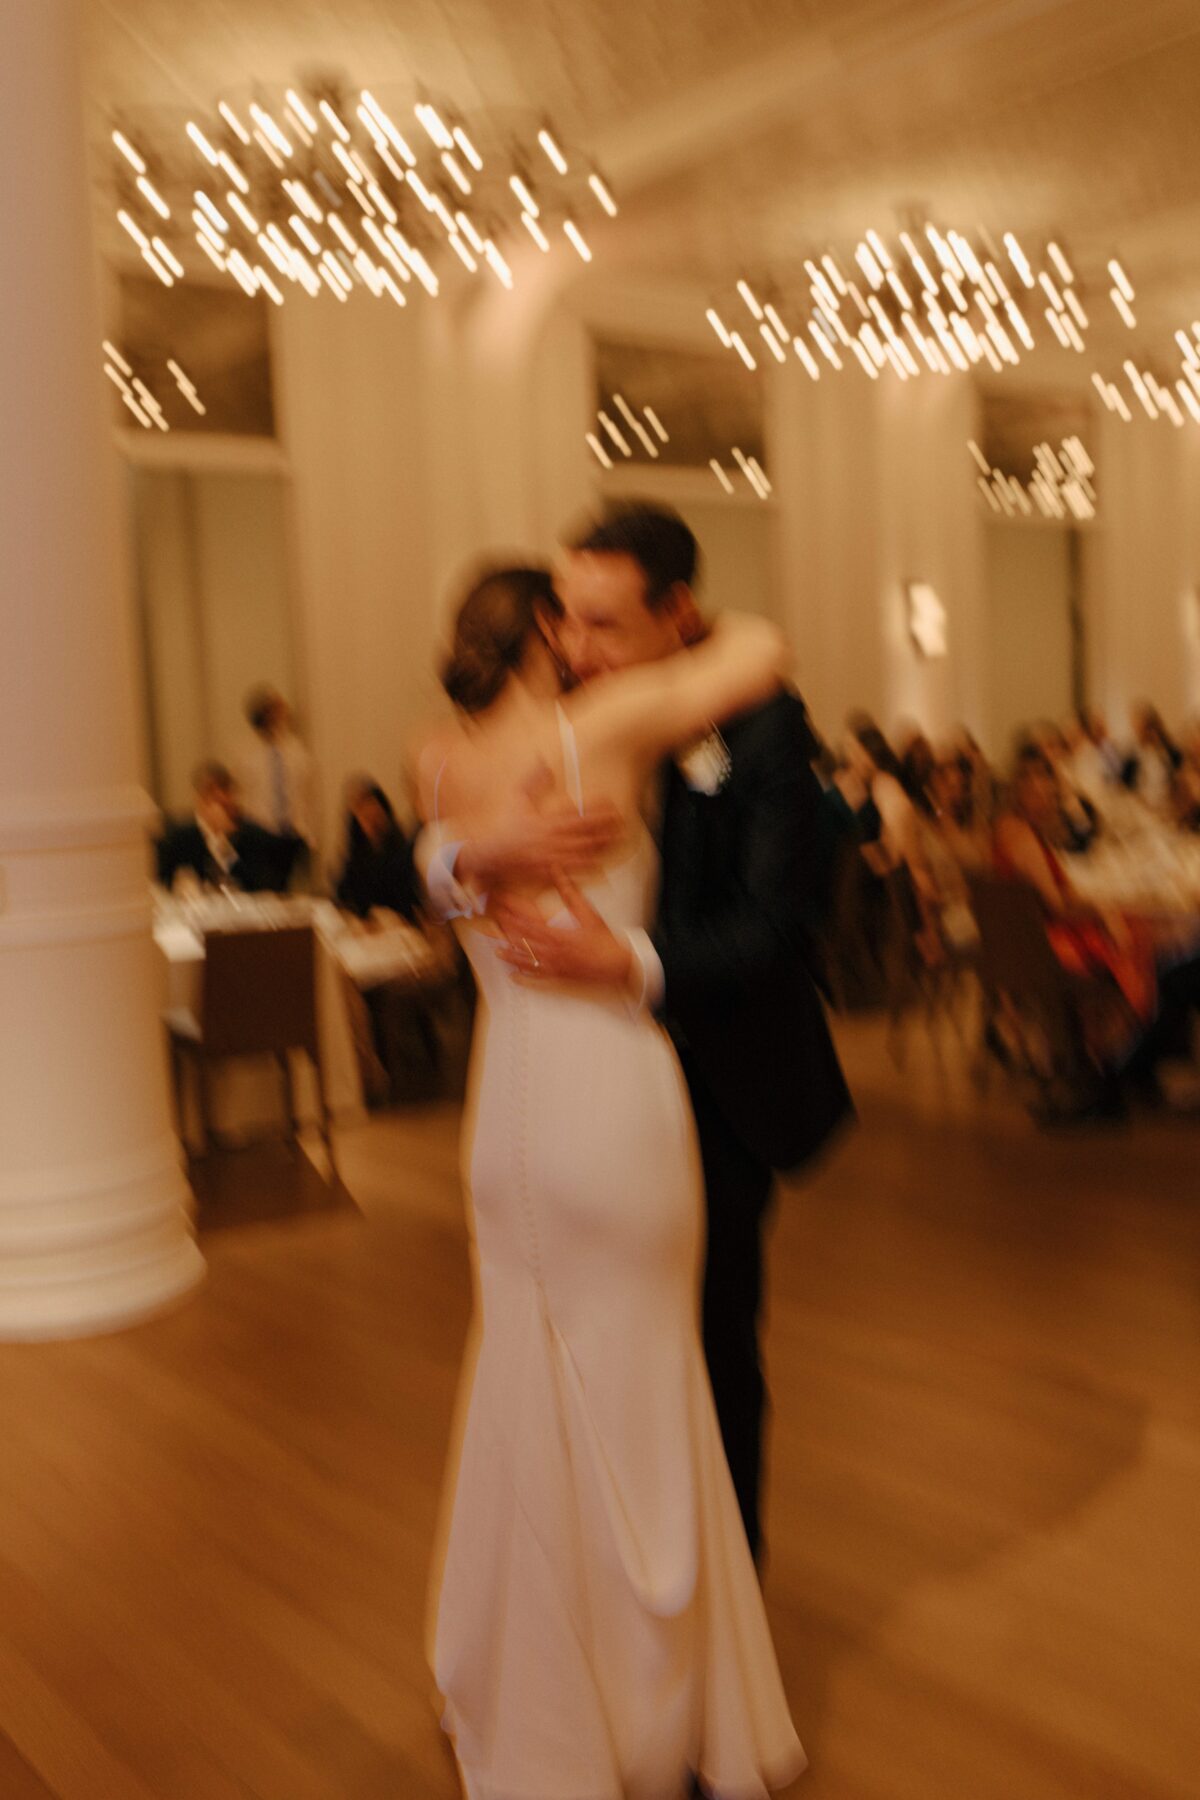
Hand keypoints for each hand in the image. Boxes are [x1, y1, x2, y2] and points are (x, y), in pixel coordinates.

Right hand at [459, 774, 623, 889]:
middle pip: (585, 833)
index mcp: (545, 821)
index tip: (610, 802)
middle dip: (605, 826)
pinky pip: (572, 871)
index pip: (577, 813)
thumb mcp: (516, 799)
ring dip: (602, 845)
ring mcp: (551, 857)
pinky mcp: (548, 872)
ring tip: (618, 838)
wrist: (489, 856)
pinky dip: (587, 867)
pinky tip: (601, 862)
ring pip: (583, 852)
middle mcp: (551, 840)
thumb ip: (532, 781)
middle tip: (623, 820)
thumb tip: (544, 762)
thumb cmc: (504, 827)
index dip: (596, 808)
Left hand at [493, 875, 634, 988]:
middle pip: (524, 941)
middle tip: (491, 926)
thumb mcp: (588, 911)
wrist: (618, 965)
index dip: (513, 912)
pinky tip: (514, 977)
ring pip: (529, 961)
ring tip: (497, 952)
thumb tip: (557, 869)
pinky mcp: (561, 978)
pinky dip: (526, 979)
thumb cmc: (604, 938)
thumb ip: (570, 891)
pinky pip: (539, 980)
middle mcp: (554, 951)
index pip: (530, 921)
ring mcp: (556, 967)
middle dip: (507, 932)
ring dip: (512, 956)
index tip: (501, 904)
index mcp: (560, 934)